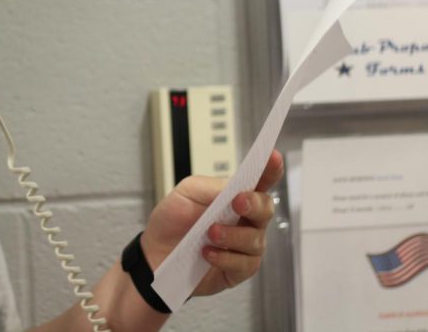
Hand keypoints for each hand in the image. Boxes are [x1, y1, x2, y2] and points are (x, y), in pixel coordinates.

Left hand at [141, 149, 283, 295]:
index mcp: (234, 196)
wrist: (153, 253)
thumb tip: (236, 187)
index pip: (260, 181)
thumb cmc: (172, 220)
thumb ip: (212, 187)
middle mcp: (245, 220)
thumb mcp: (186, 193)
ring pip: (256, 240)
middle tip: (237, 202)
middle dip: (255, 204)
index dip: (270, 169)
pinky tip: (207, 253)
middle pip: (266, 209)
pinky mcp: (237, 270)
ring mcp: (244, 246)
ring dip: (234, 235)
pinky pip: (244, 264)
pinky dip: (226, 257)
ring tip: (210, 233)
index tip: (273, 158)